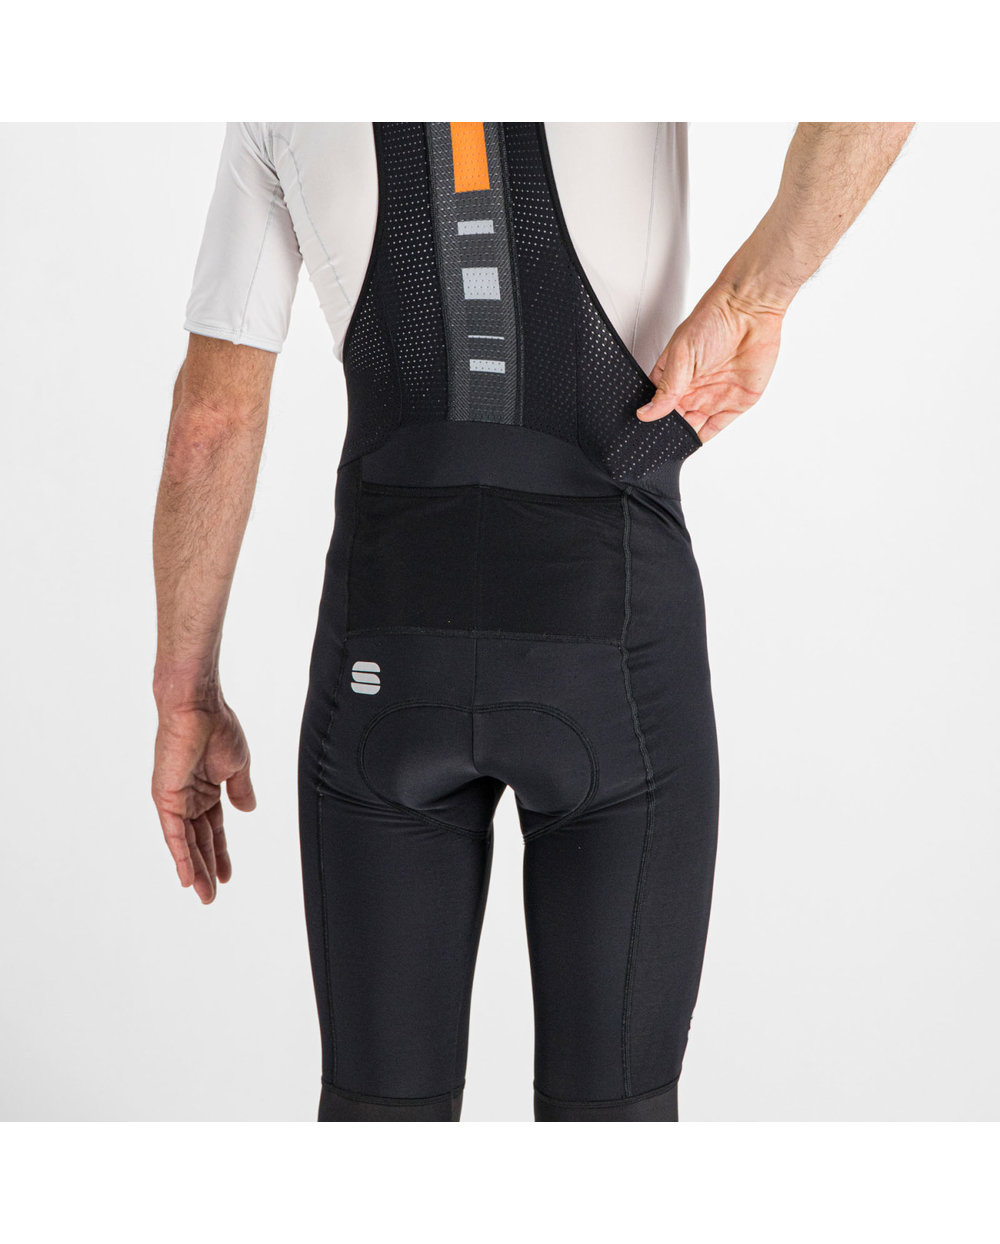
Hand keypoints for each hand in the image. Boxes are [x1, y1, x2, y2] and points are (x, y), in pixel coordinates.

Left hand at [152, 699, 255, 903]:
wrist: (198, 707)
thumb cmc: (217, 726)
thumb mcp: (237, 765)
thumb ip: (240, 790)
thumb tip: (248, 809)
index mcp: (206, 788)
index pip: (213, 828)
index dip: (220, 852)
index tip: (228, 874)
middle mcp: (188, 797)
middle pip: (199, 840)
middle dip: (207, 868)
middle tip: (213, 894)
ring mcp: (175, 799)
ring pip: (186, 843)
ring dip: (195, 870)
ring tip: (204, 894)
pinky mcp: (166, 798)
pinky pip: (173, 834)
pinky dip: (180, 856)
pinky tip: (187, 877)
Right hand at [637, 286, 784, 440]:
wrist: (750, 311)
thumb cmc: (714, 320)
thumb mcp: (681, 355)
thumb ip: (666, 389)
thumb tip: (646, 413)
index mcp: (673, 377)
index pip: (657, 406)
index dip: (650, 419)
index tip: (643, 430)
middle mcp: (691, 389)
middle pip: (674, 421)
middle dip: (667, 433)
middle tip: (659, 440)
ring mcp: (712, 397)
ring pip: (692, 428)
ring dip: (683, 438)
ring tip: (673, 444)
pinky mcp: (735, 403)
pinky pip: (715, 428)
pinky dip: (702, 438)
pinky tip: (692, 443)